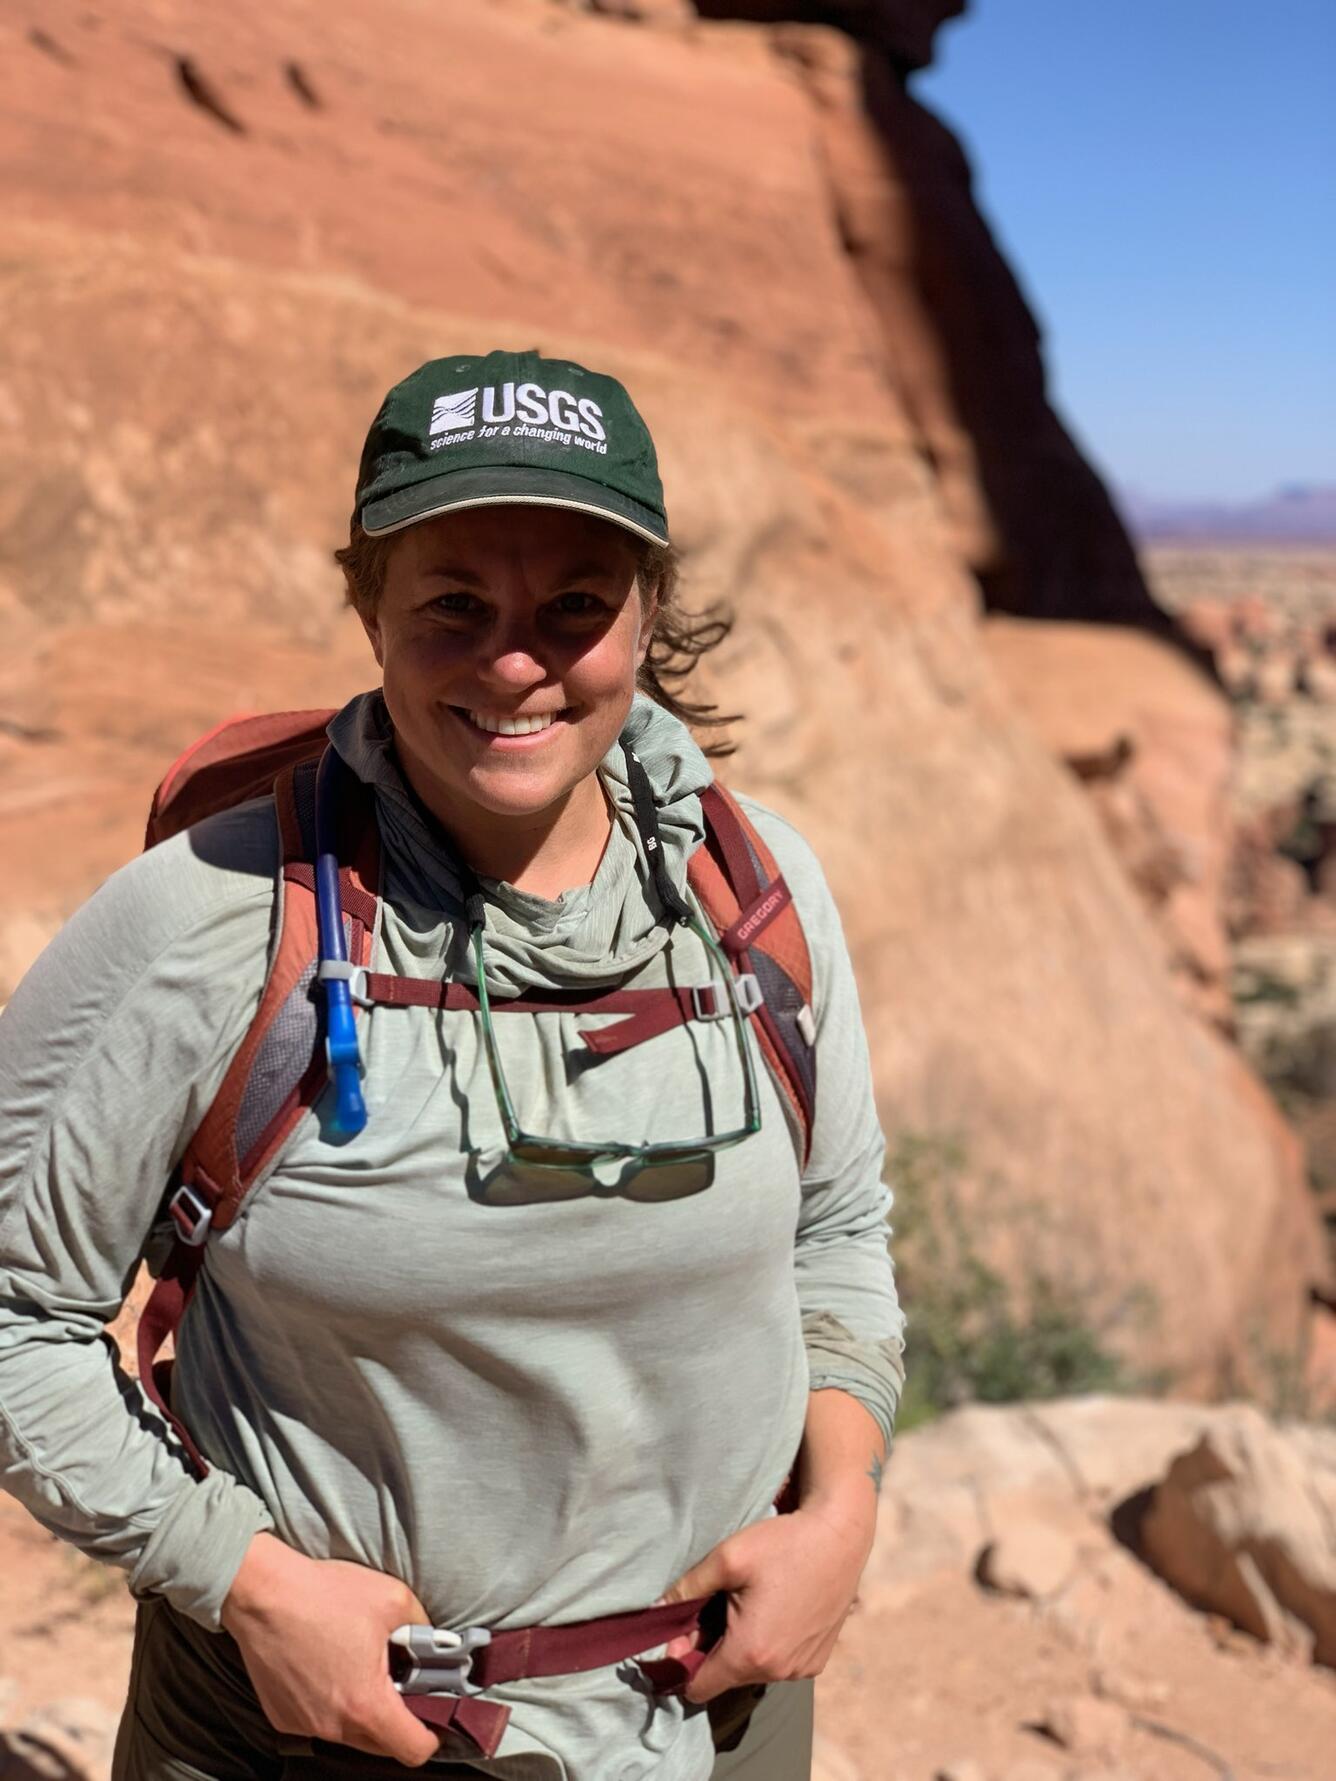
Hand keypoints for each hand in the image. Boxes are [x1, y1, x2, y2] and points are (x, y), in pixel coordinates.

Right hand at [220, 1533, 440, 1766]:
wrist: (263, 1592)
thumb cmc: (325, 1594)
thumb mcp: (394, 1599)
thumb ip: (424, 1628)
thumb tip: (437, 1643)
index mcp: (366, 1704)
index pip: (412, 1750)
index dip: (430, 1736)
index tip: (433, 1716)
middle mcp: (334, 1726)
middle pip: (381, 1745)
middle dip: (397, 1721)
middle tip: (401, 1683)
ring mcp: (304, 1725)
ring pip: (349, 1734)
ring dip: (362, 1712)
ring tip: (361, 1667)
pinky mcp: (282, 1716)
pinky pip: (320, 1721)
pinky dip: (331, 1705)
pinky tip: (329, 1667)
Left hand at [659, 1488, 876, 1703]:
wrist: (840, 1536)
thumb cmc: (783, 1543)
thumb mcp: (727, 1558)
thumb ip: (686, 1589)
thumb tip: (654, 1611)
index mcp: (750, 1653)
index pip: (698, 1688)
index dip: (680, 1663)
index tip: (680, 1632)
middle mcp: (778, 1672)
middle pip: (725, 1677)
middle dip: (711, 1649)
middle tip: (713, 1606)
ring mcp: (801, 1669)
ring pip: (753, 1671)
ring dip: (742, 1647)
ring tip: (746, 1604)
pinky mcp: (818, 1660)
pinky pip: (780, 1664)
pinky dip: (769, 1645)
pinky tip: (773, 1610)